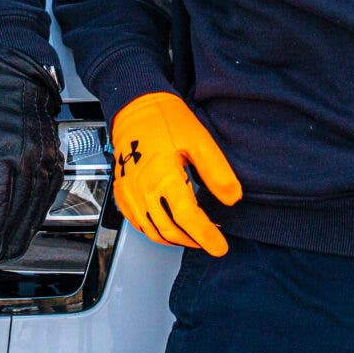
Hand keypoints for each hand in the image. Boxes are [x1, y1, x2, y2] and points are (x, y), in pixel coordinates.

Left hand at [0, 42, 67, 265]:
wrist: (16, 70)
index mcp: (3, 151)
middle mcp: (29, 156)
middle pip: (20, 210)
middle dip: (9, 238)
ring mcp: (46, 156)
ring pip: (38, 204)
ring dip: (27, 229)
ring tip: (15, 246)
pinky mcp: (55, 154)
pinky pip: (50, 191)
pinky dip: (40, 211)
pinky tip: (33, 221)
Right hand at [109, 91, 241, 256]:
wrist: (134, 105)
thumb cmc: (165, 119)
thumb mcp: (199, 140)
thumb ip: (216, 172)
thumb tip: (232, 197)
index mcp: (163, 176)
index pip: (188, 218)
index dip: (206, 236)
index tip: (220, 247)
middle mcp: (142, 189)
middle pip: (169, 230)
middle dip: (193, 241)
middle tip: (211, 241)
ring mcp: (129, 193)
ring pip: (152, 231)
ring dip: (174, 239)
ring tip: (193, 236)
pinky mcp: (122, 192)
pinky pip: (137, 223)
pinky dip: (155, 231)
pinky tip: (168, 226)